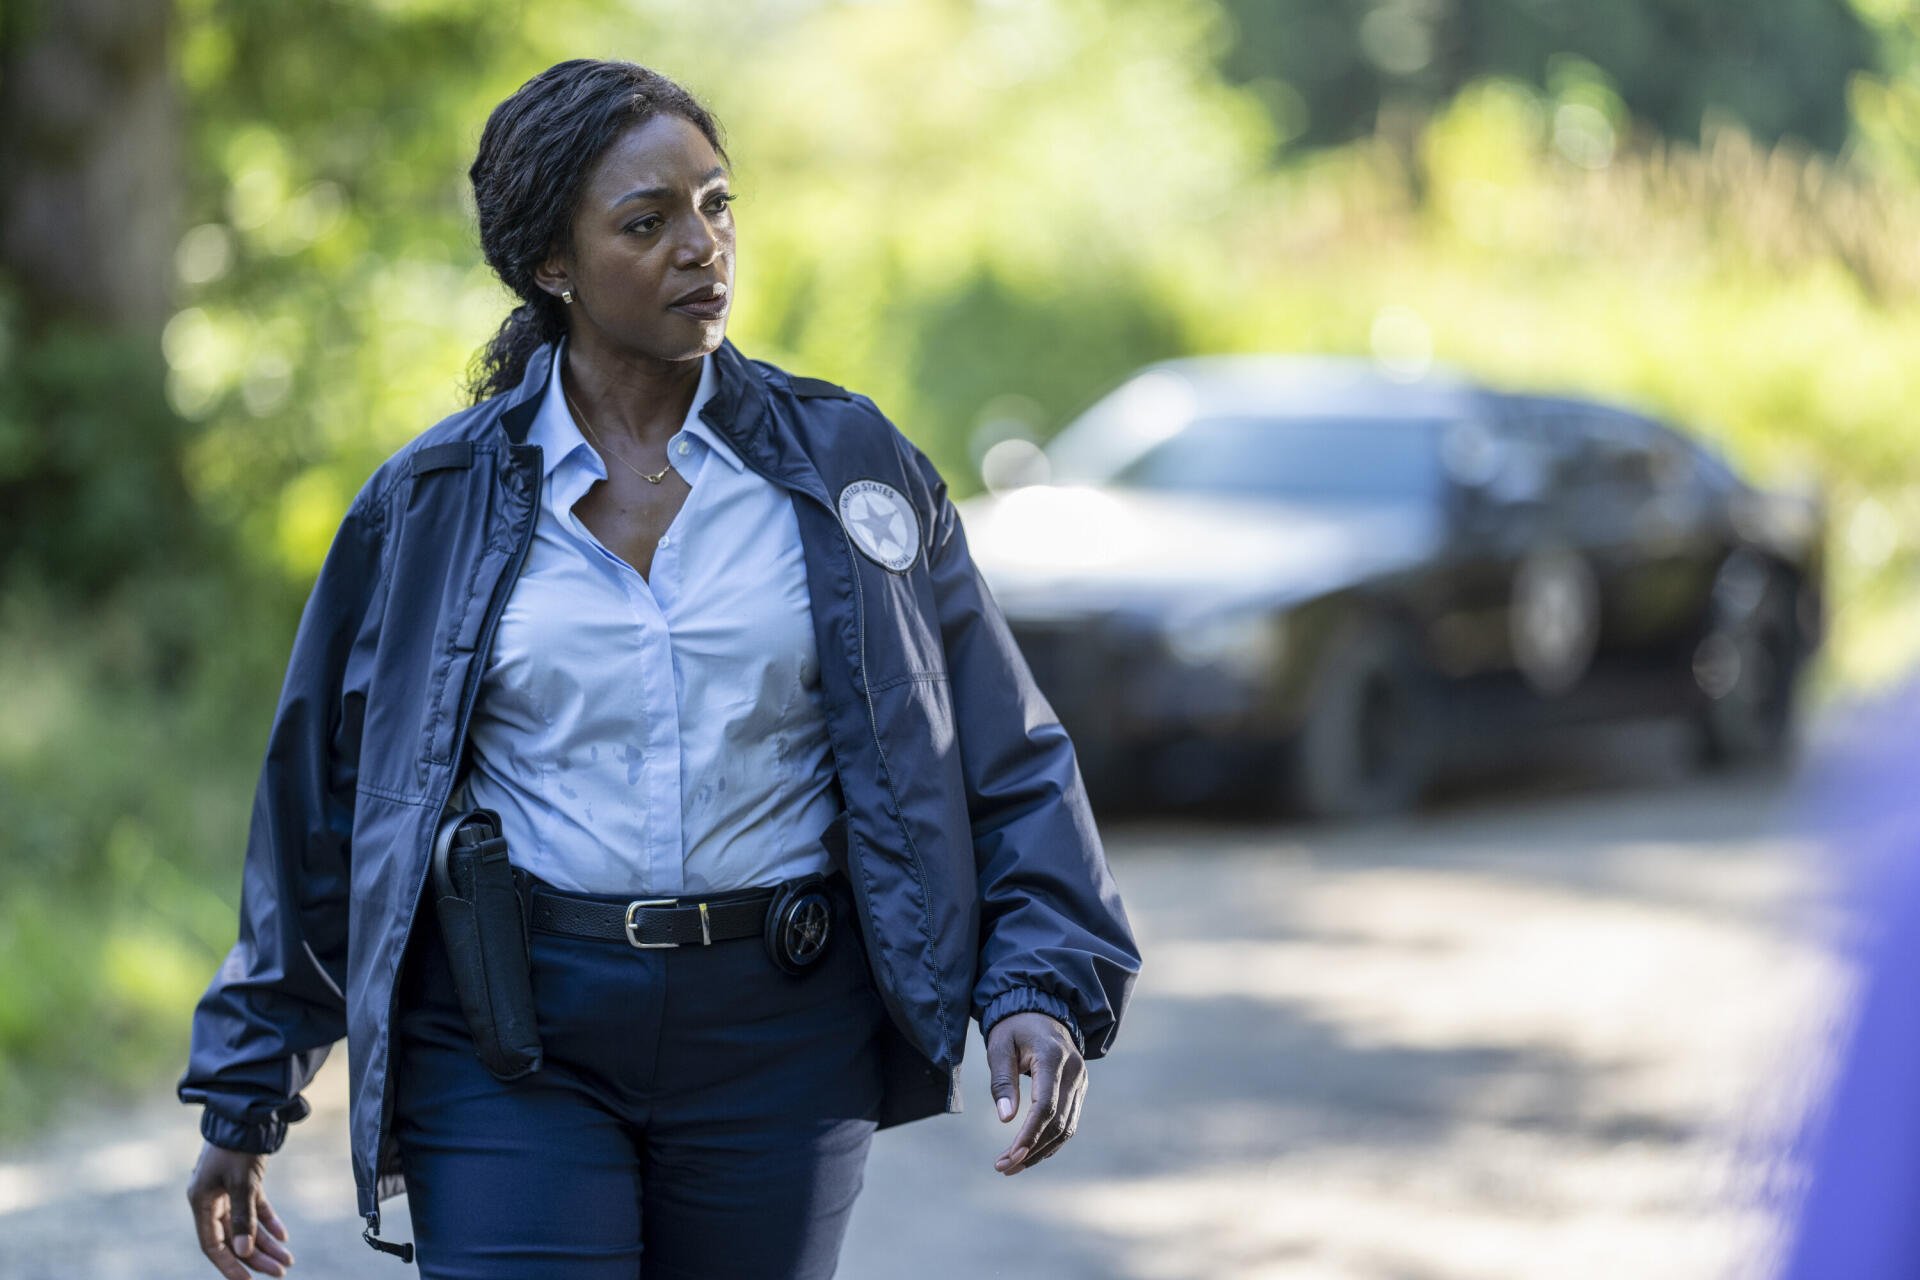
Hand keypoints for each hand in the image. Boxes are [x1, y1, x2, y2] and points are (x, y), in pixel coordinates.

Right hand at [186, 1142, 294, 1277]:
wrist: (246, 1113)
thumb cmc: (237, 1147)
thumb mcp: (241, 1183)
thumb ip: (242, 1217)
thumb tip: (244, 1251)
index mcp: (201, 1202)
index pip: (213, 1245)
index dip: (229, 1265)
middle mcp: (212, 1200)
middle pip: (233, 1238)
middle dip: (257, 1257)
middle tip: (280, 1272)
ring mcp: (227, 1191)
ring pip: (247, 1225)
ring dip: (266, 1242)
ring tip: (287, 1260)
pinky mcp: (243, 1181)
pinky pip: (255, 1208)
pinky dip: (268, 1221)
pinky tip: (284, 1236)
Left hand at [986, 1010, 1085, 1174]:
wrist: (1040, 1009)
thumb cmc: (1014, 1028)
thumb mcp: (1000, 1047)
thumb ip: (1002, 1081)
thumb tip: (1006, 1119)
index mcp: (1052, 1058)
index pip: (1045, 1106)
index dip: (1028, 1136)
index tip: (1009, 1157)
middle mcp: (1074, 1071)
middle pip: (1058, 1122)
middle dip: (1032, 1150)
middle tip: (1003, 1167)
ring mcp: (1081, 1081)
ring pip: (1067, 1127)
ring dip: (1042, 1151)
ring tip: (1014, 1166)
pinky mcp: (1079, 1089)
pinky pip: (1069, 1121)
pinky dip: (1051, 1141)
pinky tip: (1031, 1153)